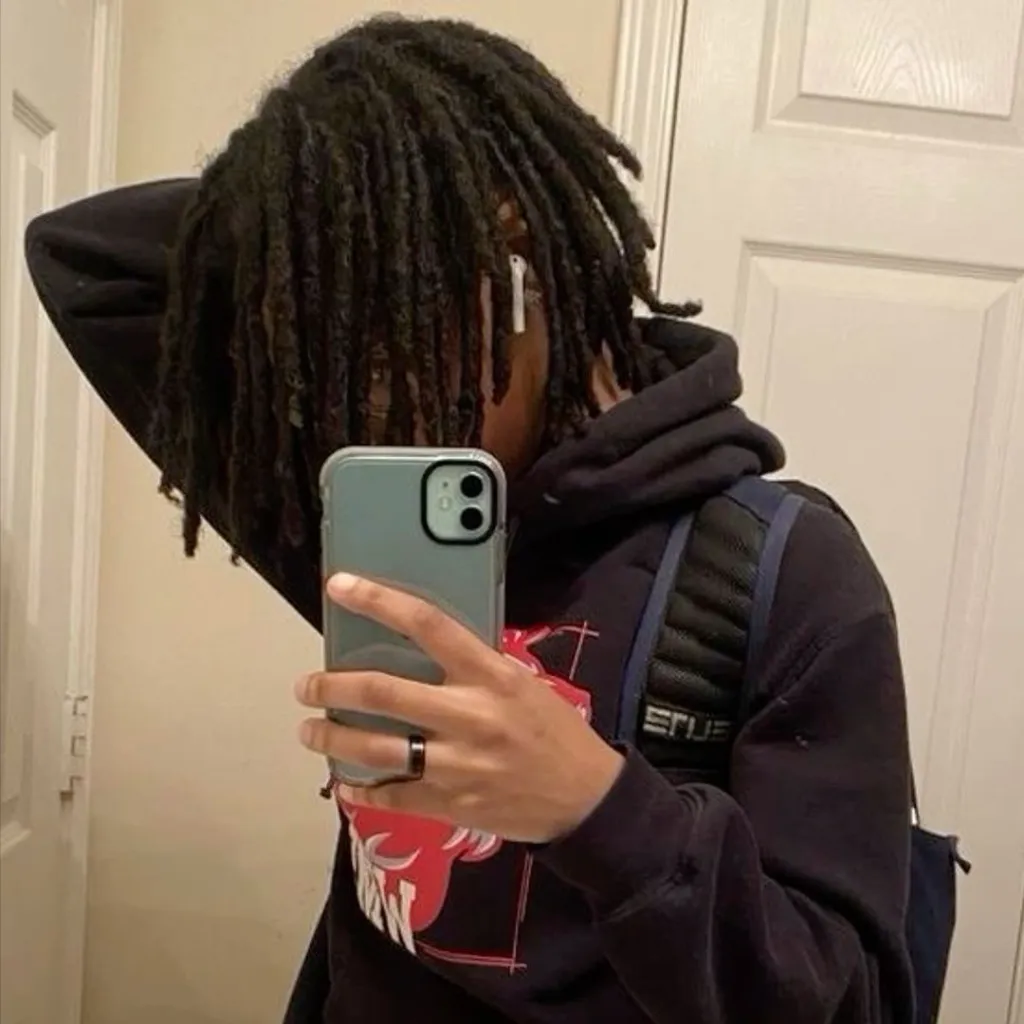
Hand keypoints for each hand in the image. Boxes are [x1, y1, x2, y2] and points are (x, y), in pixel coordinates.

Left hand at [296, 573, 624, 843]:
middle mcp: (469, 714)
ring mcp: (457, 763)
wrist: (585, 798)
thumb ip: (473, 668)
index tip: (340, 586)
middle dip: (333, 686)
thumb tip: (419, 651)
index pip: (428, 624)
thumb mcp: (520, 683)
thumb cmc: (553, 731)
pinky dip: (360, 788)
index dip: (379, 601)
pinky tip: (345, 781)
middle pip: (385, 691)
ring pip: (377, 747)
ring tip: (310, 730)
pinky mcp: (451, 804)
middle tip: (307, 685)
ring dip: (333, 737)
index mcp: (490, 675)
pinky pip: (392, 796)